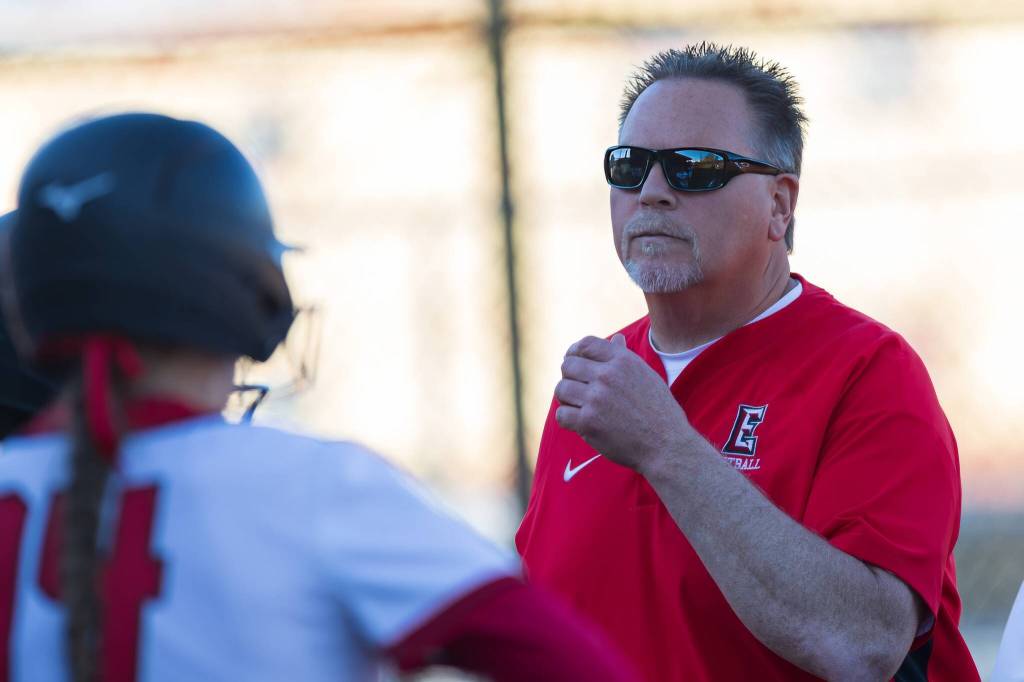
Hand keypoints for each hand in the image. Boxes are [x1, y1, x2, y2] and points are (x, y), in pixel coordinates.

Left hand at [554, 334, 697, 472]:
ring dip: (567, 398)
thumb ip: (625, 357)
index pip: (586, 344)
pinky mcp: (588, 422)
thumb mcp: (646, 376)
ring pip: (562, 389)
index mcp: (622, 361)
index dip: (575, 352)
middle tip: (578, 389)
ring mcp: (596, 399)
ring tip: (578, 406)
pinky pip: (561, 414)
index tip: (575, 362)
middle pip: (568, 366)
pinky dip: (567, 419)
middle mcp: (607, 376)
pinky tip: (579, 422)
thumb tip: (616, 338)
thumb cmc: (658, 410)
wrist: (666, 444)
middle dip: (570, 377)